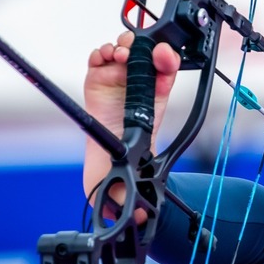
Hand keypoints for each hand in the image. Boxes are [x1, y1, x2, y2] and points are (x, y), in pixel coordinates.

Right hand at [83, 32, 181, 207]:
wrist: (108, 167)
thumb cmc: (130, 164)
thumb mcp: (141, 172)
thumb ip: (139, 192)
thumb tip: (138, 218)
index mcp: (156, 100)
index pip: (166, 71)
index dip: (166, 60)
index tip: (162, 57)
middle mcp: (138, 87)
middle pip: (145, 53)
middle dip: (141, 45)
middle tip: (133, 53)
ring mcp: (117, 82)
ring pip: (123, 51)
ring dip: (120, 47)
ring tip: (117, 55)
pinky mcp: (96, 80)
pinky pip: (99, 58)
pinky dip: (100, 53)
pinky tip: (102, 58)